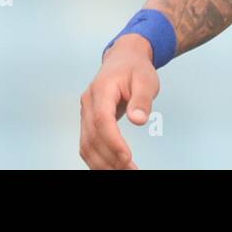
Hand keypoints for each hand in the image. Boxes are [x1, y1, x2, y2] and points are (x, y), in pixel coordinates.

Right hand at [79, 34, 159, 168]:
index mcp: (101, 89)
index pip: (102, 120)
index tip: (128, 158)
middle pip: (92, 136)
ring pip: (86, 144)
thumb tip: (139, 120)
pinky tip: (112, 167)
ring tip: (125, 172)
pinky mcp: (88, 120)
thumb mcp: (146, 80)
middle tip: (132, 171)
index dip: (113, 141)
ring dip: (102, 163)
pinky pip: (87, 143)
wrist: (123, 58)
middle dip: (110, 158)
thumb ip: (142, 99)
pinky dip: (97, 159)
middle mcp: (88, 102)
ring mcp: (86, 111)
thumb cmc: (136, 69)